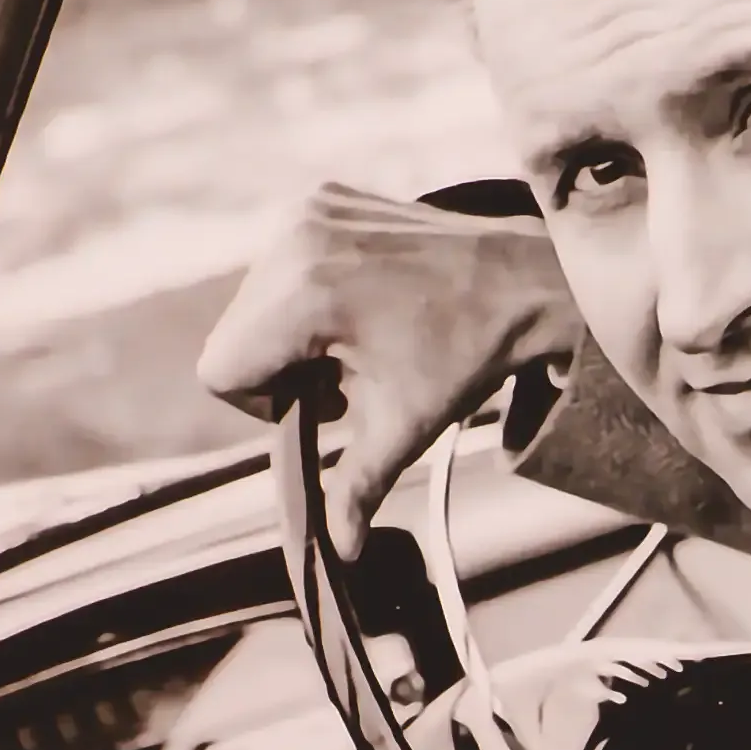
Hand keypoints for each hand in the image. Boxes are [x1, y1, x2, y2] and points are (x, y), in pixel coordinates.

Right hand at [197, 182, 579, 557]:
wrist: (528, 279)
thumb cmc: (469, 351)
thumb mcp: (404, 426)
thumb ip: (355, 489)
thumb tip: (337, 552)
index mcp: (304, 295)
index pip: (222, 368)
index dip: (263, 404)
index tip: (324, 404)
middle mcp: (295, 240)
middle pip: (235, 334)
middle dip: (279, 368)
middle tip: (348, 378)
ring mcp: (311, 211)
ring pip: (255, 299)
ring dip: (293, 331)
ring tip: (361, 342)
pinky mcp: (327, 197)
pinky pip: (284, 262)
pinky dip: (311, 291)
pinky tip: (365, 306)